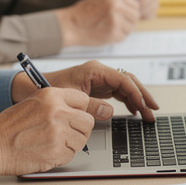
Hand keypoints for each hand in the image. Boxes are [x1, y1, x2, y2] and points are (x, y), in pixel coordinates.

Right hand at [0, 85, 110, 175]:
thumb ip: (57, 103)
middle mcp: (57, 111)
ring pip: (82, 140)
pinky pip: (71, 154)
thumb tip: (78, 109)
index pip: (84, 100)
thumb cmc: (8, 127)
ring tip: (52, 143)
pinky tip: (47, 151)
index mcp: (51, 95)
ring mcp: (58, 132)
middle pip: (88, 121)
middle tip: (66, 133)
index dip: (80, 110)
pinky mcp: (56, 152)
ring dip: (71, 144)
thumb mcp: (33, 103)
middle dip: (79, 129)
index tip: (75, 116)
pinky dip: (62, 156)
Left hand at [38, 60, 159, 121]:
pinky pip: (118, 92)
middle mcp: (100, 72)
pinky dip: (128, 101)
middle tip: (153, 110)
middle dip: (143, 95)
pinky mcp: (98, 87)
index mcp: (95, 70)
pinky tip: (134, 111)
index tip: (144, 106)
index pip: (123, 79)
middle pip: (129, 81)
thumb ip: (91, 105)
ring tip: (148, 113)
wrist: (31, 87)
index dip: (136, 93)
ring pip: (126, 87)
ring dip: (138, 99)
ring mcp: (100, 79)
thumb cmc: (48, 89)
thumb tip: (111, 112)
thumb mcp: (71, 98)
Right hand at [56, 0, 140, 46]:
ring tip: (110, 28)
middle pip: (136, 15)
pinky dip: (117, 37)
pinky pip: (123, 36)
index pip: (135, 3)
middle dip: (129, 20)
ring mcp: (116, 20)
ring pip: (131, 27)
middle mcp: (117, 6)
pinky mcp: (113, 34)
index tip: (125, 15)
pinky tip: (106, 33)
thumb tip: (137, 4)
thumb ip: (118, 0)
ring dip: (124, 29)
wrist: (70, 25)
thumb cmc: (84, 12)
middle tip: (119, 23)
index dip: (131, 10)